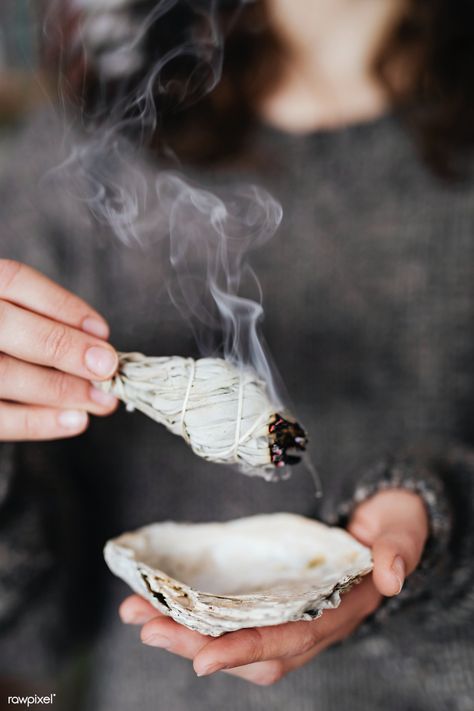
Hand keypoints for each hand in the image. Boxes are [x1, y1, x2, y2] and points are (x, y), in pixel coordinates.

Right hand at [0, 259, 117, 440]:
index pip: (15, 281)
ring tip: (101, 401)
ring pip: (3, 374)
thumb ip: (43, 319)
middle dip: (63, 347)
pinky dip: (37, 422)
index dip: (62, 306)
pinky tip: (74, 421)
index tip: (102, 331)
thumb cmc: (1, 340)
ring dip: (60, 390)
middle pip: (7, 326)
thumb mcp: (9, 312)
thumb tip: (97, 343)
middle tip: (107, 368)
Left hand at [119, 489, 427, 684]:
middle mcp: (306, 621)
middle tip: (147, 625)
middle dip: (195, 644)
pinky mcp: (267, 593)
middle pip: (247, 648)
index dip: (248, 651)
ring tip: (136, 613)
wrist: (384, 524)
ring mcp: (283, 609)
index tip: (203, 658)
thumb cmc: (393, 528)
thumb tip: (390, 574)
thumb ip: (398, 550)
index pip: (290, 640)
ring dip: (182, 630)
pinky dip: (189, 610)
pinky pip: (226, 611)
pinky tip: (155, 596)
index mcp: (337, 613)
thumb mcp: (402, 532)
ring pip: (229, 634)